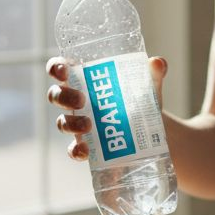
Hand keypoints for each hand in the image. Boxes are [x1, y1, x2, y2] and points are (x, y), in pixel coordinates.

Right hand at [46, 56, 167, 161]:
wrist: (149, 131)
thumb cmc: (138, 100)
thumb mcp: (147, 86)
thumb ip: (153, 73)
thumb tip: (159, 62)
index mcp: (84, 79)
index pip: (59, 69)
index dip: (55, 67)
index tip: (63, 69)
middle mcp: (75, 101)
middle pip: (56, 96)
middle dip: (63, 97)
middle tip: (81, 99)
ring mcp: (78, 124)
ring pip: (62, 123)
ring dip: (71, 124)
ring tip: (89, 125)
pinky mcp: (84, 145)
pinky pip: (72, 149)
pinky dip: (75, 151)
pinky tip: (85, 151)